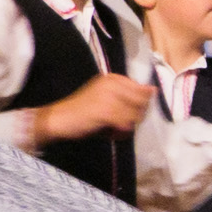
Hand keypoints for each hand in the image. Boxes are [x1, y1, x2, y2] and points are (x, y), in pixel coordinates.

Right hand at [27, 73, 152, 147]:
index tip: (124, 114)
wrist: (58, 118)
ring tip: (111, 129)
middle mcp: (113, 83)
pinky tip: (108, 133)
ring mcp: (109, 96)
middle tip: (117, 125)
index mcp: (114, 78)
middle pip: (142, 104)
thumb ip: (129, 97)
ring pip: (135, 116)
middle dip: (134, 118)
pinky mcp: (105, 111)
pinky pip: (125, 124)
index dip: (139, 107)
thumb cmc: (83, 112)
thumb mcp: (107, 99)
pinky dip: (119, 133)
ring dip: (126, 127)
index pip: (143, 91)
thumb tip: (153, 91)